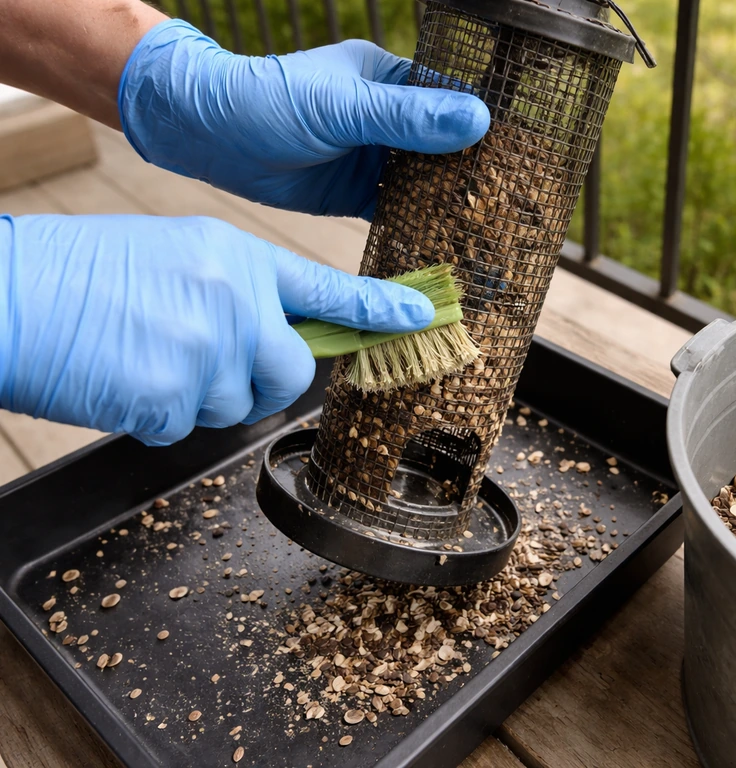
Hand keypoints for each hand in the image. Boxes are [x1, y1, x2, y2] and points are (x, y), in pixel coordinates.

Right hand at [0, 214, 433, 445]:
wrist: (6, 292)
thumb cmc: (76, 273)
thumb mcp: (172, 256)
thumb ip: (232, 291)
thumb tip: (267, 332)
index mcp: (235, 256)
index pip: (326, 288)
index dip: (376, 307)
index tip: (420, 316)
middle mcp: (235, 301)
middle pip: (292, 370)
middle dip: (260, 381)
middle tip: (208, 365)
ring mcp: (209, 351)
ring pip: (237, 405)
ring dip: (199, 398)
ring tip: (143, 358)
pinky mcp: (175, 399)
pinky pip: (187, 428)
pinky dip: (155, 416)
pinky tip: (120, 379)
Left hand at [118, 19, 489, 218]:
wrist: (206, 136)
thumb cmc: (268, 101)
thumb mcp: (343, 108)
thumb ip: (407, 117)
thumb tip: (478, 120)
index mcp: (392, 81)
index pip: (454, 102)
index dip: (488, 128)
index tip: (526, 156)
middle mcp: (390, 120)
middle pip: (447, 147)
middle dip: (476, 174)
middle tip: (517, 205)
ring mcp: (374, 159)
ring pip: (426, 183)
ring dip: (451, 205)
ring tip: (490, 231)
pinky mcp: (356, 195)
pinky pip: (398, 211)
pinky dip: (419, 227)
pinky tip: (445, 245)